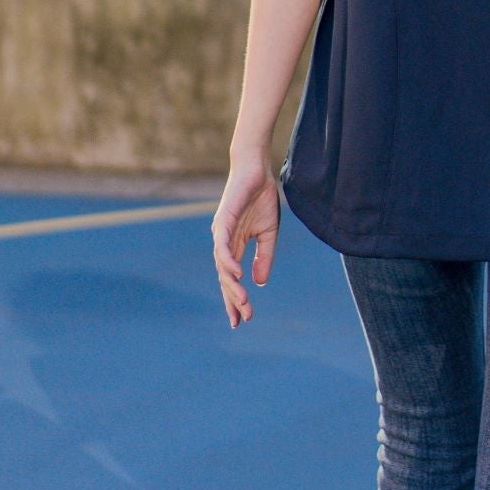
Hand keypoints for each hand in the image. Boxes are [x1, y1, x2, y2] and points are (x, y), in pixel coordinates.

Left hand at [212, 142, 280, 326]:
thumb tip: (260, 283)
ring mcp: (221, 232)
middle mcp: (224, 243)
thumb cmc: (261, 197)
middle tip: (243, 317)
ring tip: (243, 301)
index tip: (242, 320)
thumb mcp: (268, 232)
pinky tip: (236, 274)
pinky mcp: (223, 221)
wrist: (257, 169)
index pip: (232, 278)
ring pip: (223, 266)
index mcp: (234, 246)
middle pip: (225, 278)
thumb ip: (264, 256)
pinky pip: (222, 245)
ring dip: (232, 285)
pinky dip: (228, 261)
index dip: (235, 299)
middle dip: (233, 299)